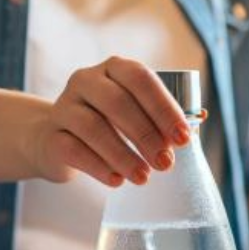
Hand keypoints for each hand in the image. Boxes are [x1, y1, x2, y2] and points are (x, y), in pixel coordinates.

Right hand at [24, 56, 190, 186]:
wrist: (56, 139)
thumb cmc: (108, 126)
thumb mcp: (133, 114)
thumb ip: (161, 120)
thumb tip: (197, 127)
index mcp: (113, 69)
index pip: (141, 79)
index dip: (163, 108)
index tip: (183, 138)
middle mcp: (86, 80)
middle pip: (117, 103)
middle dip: (146, 135)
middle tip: (166, 163)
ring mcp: (64, 106)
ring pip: (93, 127)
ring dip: (123, 155)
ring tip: (143, 177)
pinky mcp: (51, 135)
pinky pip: (73, 150)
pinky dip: (98, 167)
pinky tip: (117, 180)